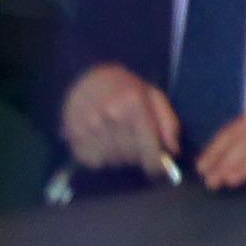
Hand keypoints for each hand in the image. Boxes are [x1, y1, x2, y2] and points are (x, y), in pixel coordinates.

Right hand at [61, 65, 179, 173]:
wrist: (87, 77)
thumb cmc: (127, 89)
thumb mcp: (154, 97)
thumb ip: (168, 123)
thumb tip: (172, 150)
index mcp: (135, 104)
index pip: (149, 148)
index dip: (156, 164)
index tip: (156, 168)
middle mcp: (111, 115)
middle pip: (131, 157)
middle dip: (137, 156)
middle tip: (134, 143)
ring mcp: (89, 125)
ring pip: (113, 160)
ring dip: (118, 157)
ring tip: (117, 139)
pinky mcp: (73, 133)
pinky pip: (92, 161)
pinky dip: (100, 158)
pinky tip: (101, 142)